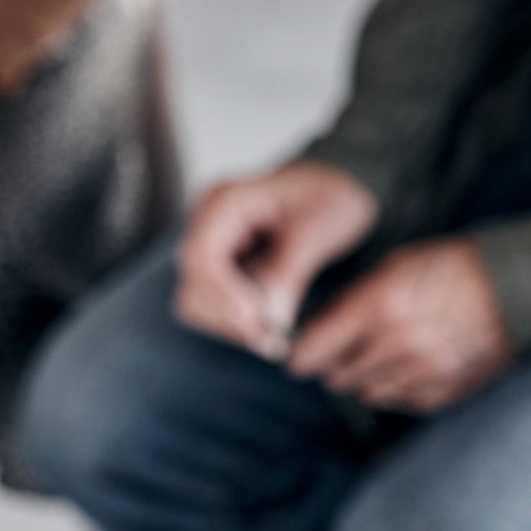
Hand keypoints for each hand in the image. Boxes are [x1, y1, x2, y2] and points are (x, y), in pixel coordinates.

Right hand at [176, 160, 380, 358]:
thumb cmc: (331, 196)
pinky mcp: (219, 268)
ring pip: (194, 301)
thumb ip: (289, 272)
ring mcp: (210, 246)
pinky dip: (234, 325)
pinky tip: (265, 329)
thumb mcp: (318, 229)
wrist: (338, 188)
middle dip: (227, 318)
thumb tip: (269, 320)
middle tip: (271, 341)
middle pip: (191, 284)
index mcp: (226, 201)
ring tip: (272, 340)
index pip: (199, 255)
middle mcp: (207, 223)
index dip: (222, 294)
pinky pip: (211, 305)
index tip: (255, 320)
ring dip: (229, 327)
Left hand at [288, 237, 513, 412]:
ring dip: (366, 381)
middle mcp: (398, 343)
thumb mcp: (396, 266)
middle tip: (340, 356)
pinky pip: (405, 403)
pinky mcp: (449, 388)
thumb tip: (322, 328)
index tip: (298, 361)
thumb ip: (355, 300)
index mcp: (379, 305)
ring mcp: (426, 370)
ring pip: (369, 394)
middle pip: (340, 376)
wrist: (520, 286)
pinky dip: (399, 392)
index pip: (317, 348)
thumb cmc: (453, 267)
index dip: (302, 357)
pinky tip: (406, 371)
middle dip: (335, 367)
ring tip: (378, 360)